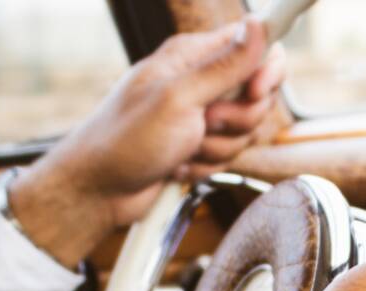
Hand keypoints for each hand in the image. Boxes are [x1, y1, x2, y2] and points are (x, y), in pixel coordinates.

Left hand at [9, 17, 284, 267]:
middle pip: (256, 96)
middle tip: (204, 125)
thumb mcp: (178, 99)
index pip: (254, 47)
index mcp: (192, 57)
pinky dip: (205, 167)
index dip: (266, 70)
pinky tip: (177, 166)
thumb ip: (223, 66)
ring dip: (217, 149)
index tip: (256, 91)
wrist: (99, 190)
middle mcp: (199, 83)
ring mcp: (199, 118)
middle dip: (238, 121)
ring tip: (183, 150)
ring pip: (243, 133)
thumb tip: (256, 25)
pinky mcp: (198, 147)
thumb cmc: (124, 141)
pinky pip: (227, 157)